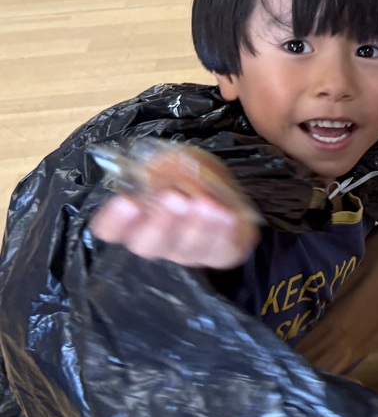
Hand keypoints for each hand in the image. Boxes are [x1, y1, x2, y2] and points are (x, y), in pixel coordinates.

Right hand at [90, 144, 259, 269]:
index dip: (115, 220)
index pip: (110, 229)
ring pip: (186, 248)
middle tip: (173, 198)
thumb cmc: (190, 175)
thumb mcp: (172, 162)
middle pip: (147, 244)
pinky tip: (226, 215)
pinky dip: (222, 232)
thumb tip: (156, 179)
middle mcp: (157, 241)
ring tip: (206, 203)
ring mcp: (188, 252)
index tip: (127, 202)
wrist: (227, 190)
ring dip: (196, 225)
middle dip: (160, 222)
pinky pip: (218, 250)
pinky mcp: (219, 254)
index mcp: (134, 219)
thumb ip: (161, 171)